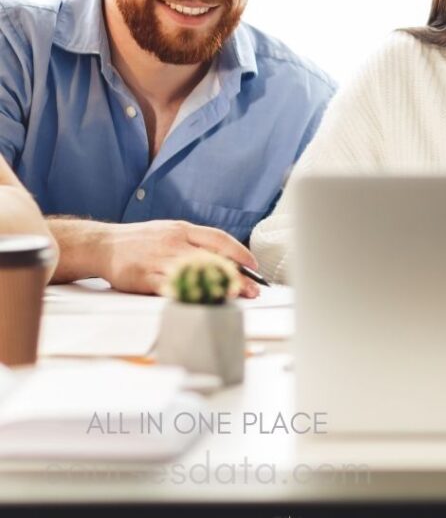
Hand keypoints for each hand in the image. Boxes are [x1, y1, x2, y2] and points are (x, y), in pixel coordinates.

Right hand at [95, 220, 261, 296]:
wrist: (104, 244)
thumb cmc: (142, 241)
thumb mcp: (171, 232)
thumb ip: (194, 243)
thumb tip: (224, 258)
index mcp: (183, 229)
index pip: (218, 238)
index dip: (239, 251)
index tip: (254, 265)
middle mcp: (174, 242)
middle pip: (210, 257)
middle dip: (234, 274)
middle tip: (251, 289)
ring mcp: (159, 259)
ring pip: (193, 272)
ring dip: (215, 285)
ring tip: (232, 296)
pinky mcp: (143, 276)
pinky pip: (167, 286)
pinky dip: (185, 294)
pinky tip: (198, 301)